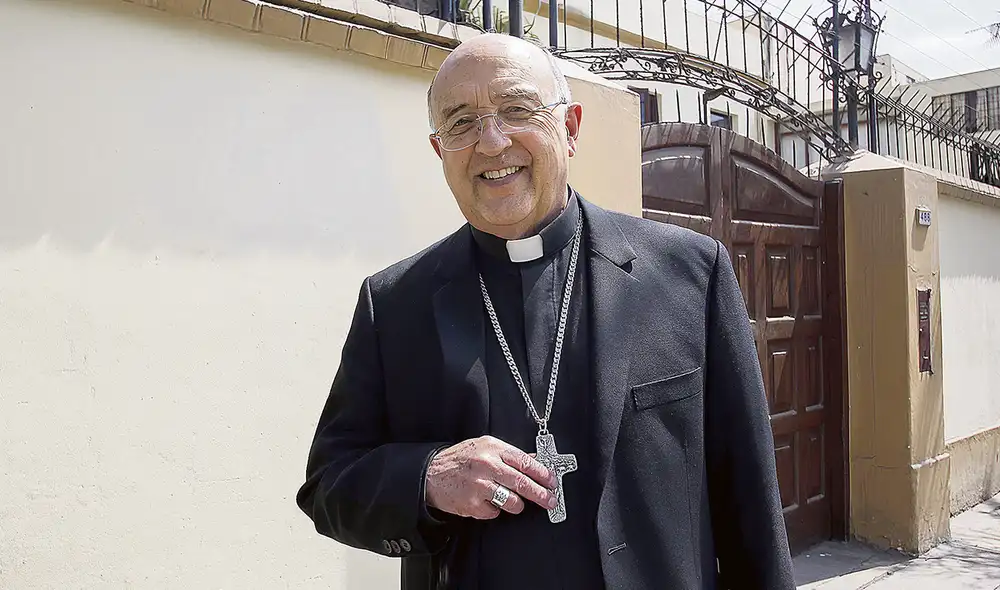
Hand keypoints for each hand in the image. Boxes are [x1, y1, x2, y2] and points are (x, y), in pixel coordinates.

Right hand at [425, 436, 558, 519]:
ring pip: (513, 502)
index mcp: (492, 448)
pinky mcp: (474, 505)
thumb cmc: (459, 460)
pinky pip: (496, 512)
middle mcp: (487, 466)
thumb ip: (508, 454)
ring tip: (510, 500)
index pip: (525, 461)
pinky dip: (495, 510)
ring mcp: (480, 486)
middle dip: (541, 495)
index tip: (552, 481)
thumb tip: (534, 459)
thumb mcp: (484, 447)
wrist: (430, 474)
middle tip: (551, 500)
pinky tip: (486, 501)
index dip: (543, 473)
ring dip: (517, 504)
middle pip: (523, 483)